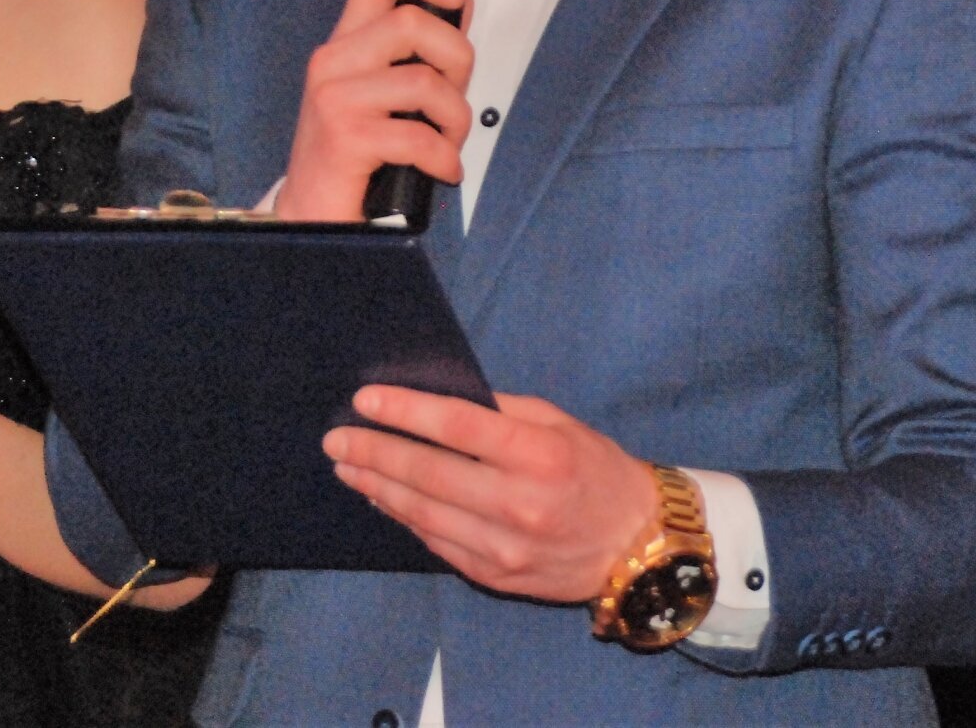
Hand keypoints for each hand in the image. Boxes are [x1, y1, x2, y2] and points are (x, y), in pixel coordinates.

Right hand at [275, 0, 474, 220]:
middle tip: (452, 101)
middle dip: (457, 60)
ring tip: (447, 144)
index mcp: (344, 46)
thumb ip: (414, 55)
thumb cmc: (352, 160)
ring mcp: (335, 99)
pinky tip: (442, 171)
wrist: (312, 218)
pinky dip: (445, 158)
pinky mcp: (345, 138)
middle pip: (412, 22)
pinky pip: (420, 137)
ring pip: (425, 81)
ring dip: (455, 119)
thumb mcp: (382, 96)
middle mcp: (333, 63)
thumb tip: (458, 10)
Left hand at [322, 386, 657, 602]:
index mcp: (538, 455)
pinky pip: (436, 543)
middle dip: (374, 452)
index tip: (365, 399)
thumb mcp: (556, 422)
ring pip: (423, 513)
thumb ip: (498, 411)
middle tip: (337, 437)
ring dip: (377, 487)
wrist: (638, 547)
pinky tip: (382, 499)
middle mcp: (519, 504)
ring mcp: (504, 548)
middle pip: (428, 473)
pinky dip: (404, 518)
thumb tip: (433, 400)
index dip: (404, 410)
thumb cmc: (594, 469)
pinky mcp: (495, 576)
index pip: (455, 426)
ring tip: (347, 466)